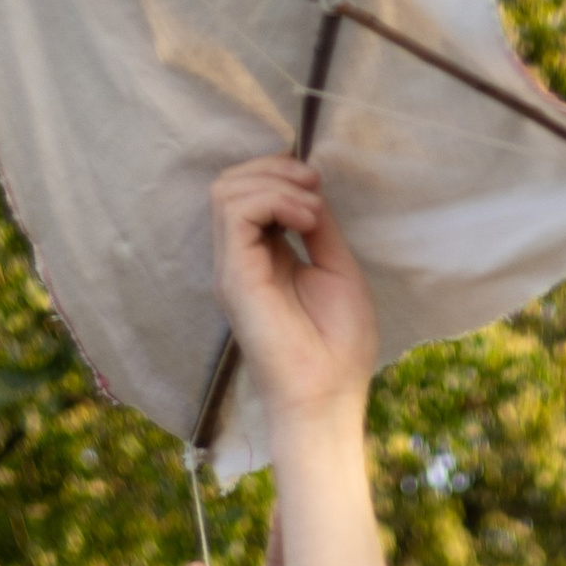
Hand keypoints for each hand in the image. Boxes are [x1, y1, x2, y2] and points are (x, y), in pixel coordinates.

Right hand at [210, 157, 379, 433]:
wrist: (328, 397)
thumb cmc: (338, 347)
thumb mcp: (336, 268)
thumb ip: (318, 227)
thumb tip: (309, 189)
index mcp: (262, 259)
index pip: (249, 194)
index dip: (280, 174)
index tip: (318, 186)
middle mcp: (239, 260)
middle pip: (230, 183)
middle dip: (274, 168)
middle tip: (313, 188)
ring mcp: (232, 268)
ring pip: (226, 190)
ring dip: (276, 184)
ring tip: (311, 213)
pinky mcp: (233, 277)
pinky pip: (235, 211)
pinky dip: (274, 201)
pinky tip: (305, 223)